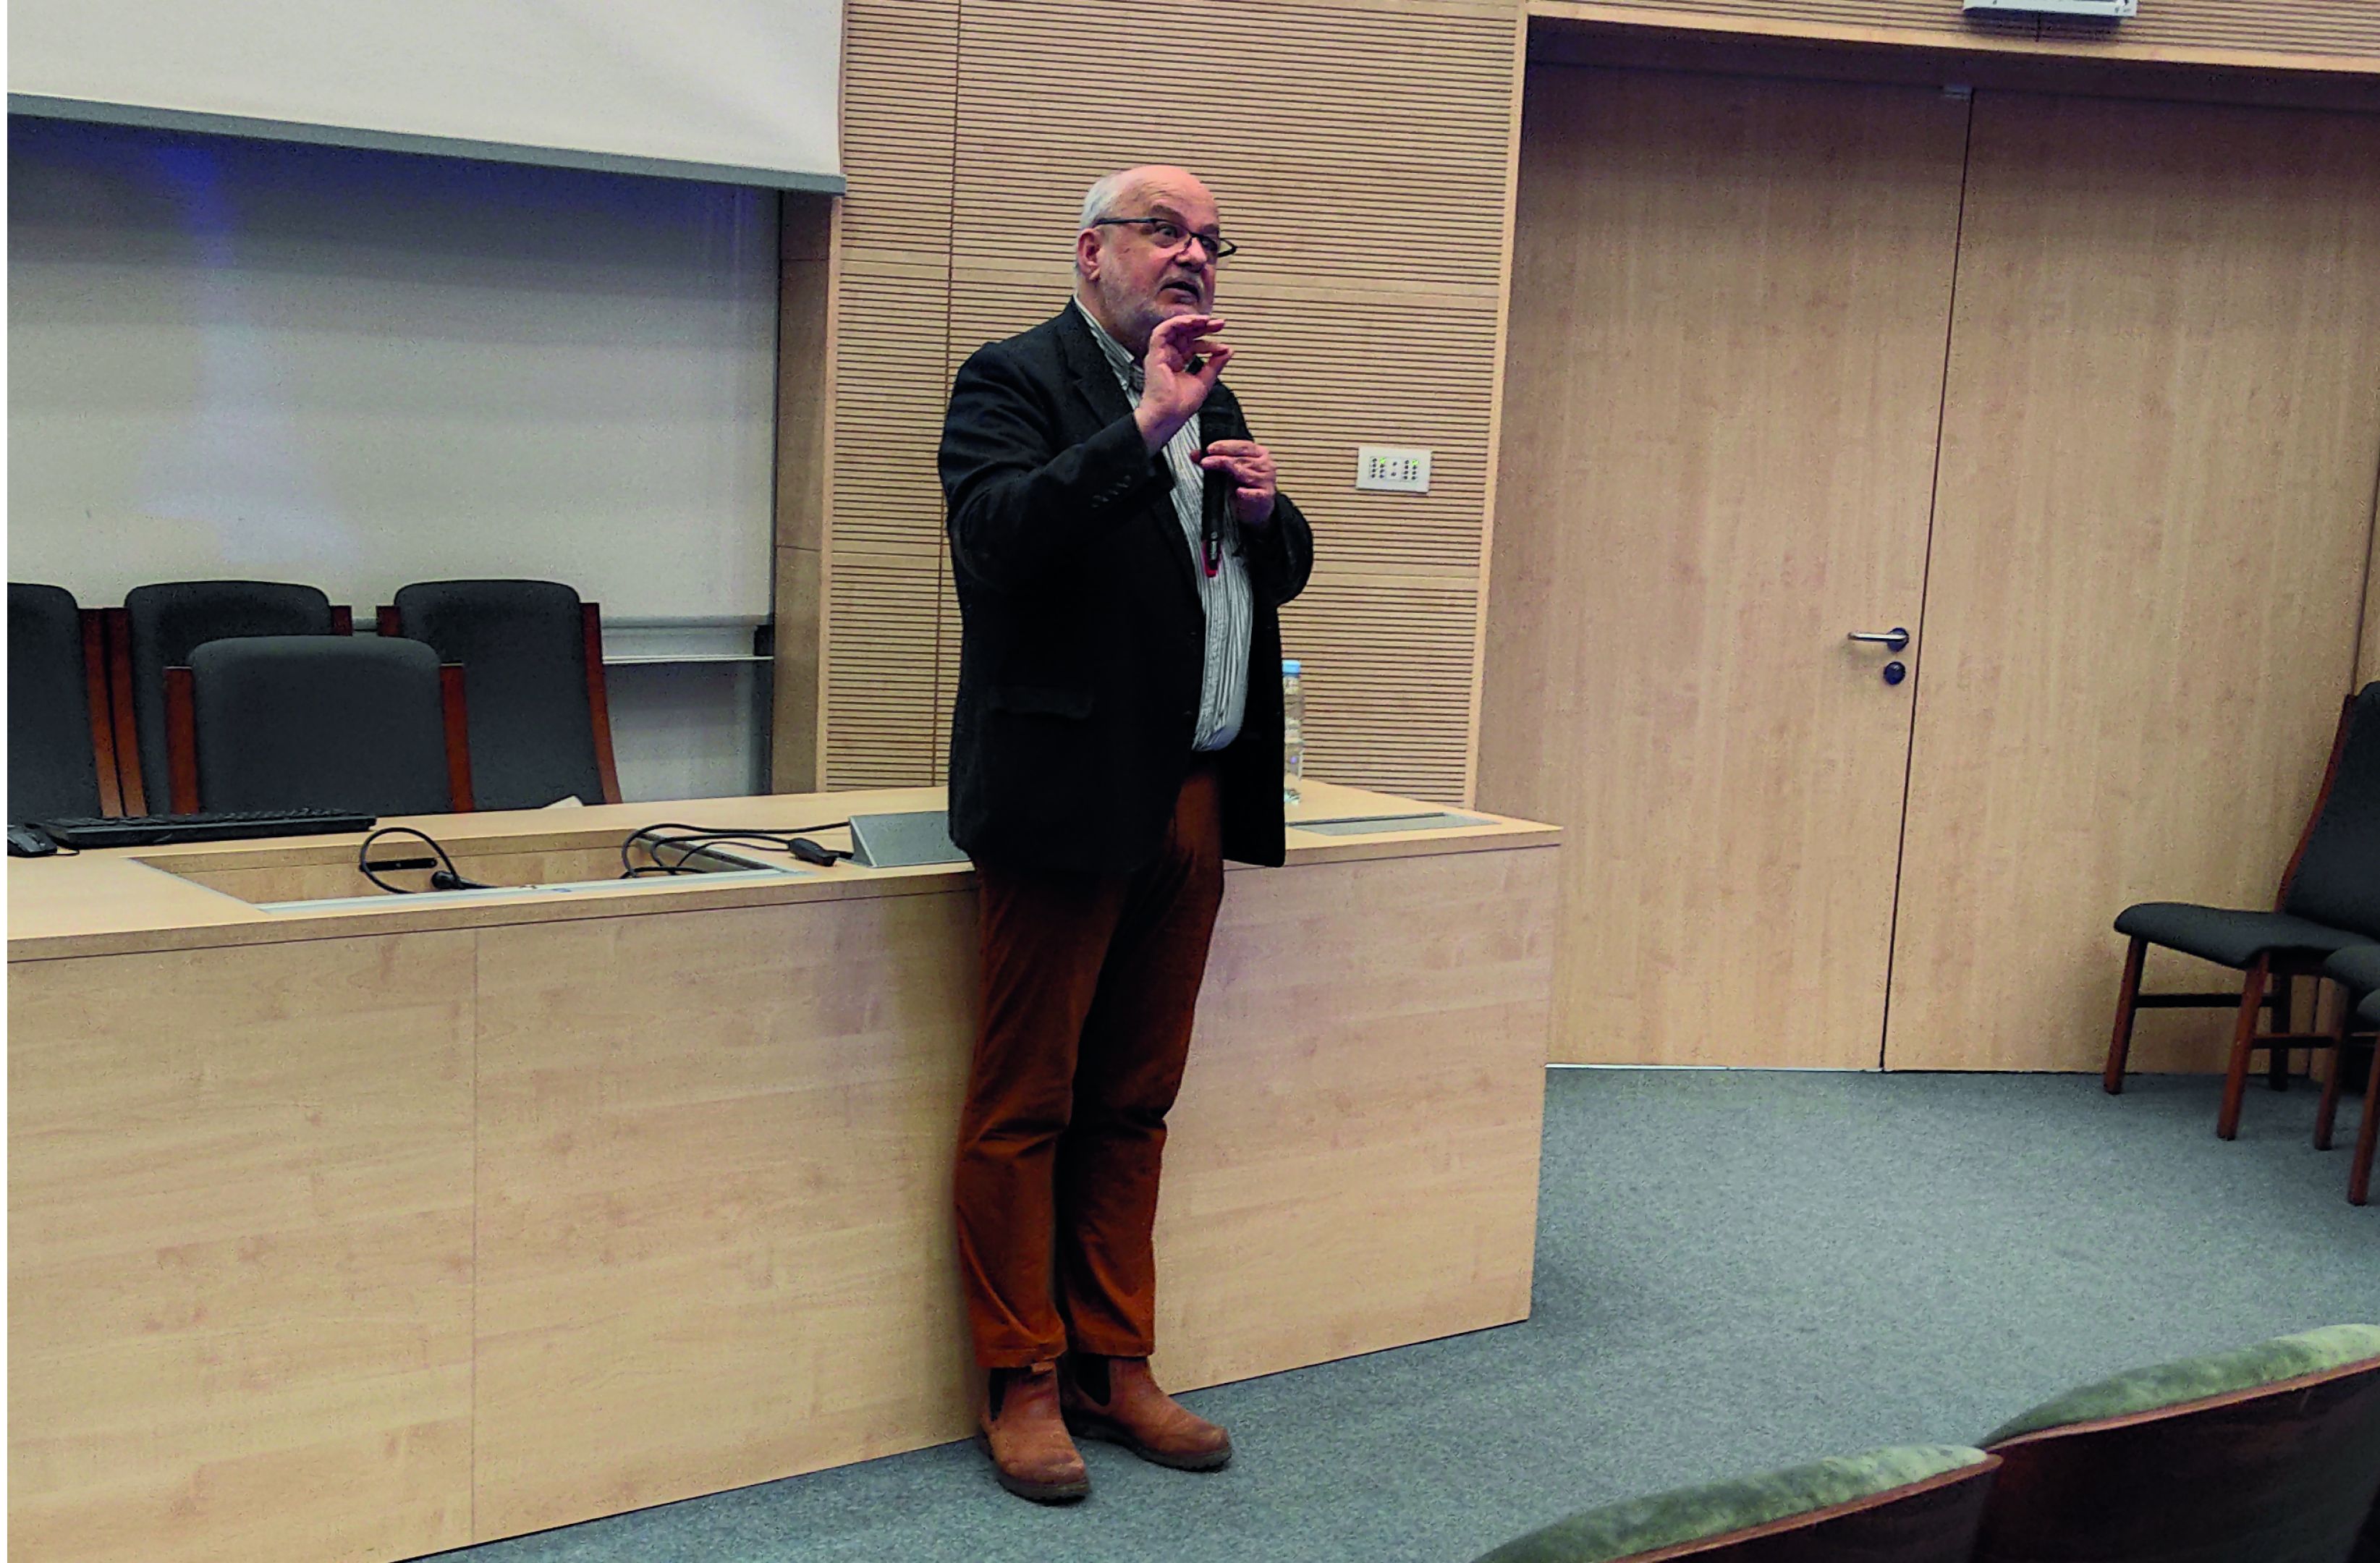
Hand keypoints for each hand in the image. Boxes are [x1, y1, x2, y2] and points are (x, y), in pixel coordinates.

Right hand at [1135, 313, 1230, 451]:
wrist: (1169, 416)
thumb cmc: (1180, 406)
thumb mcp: (1205, 381)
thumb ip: (1216, 365)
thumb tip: (1227, 351)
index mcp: (1178, 363)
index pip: (1193, 345)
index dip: (1209, 342)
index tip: (1223, 346)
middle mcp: (1168, 356)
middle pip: (1185, 333)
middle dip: (1202, 326)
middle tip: (1219, 324)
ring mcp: (1161, 354)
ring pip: (1174, 328)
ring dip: (1191, 322)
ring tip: (1206, 321)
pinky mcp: (1155, 354)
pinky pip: (1162, 331)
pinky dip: (1177, 323)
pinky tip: (1191, 322)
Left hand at [1199, 438, 1276, 526]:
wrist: (1257, 509)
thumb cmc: (1245, 486)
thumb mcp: (1229, 471)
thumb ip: (1213, 461)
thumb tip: (1194, 454)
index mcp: (1259, 453)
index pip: (1242, 446)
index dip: (1225, 446)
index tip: (1209, 448)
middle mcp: (1265, 465)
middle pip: (1241, 459)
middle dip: (1221, 458)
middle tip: (1205, 460)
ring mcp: (1266, 480)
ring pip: (1245, 473)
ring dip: (1228, 470)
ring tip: (1211, 467)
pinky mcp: (1265, 496)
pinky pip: (1254, 494)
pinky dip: (1246, 493)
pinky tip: (1239, 492)